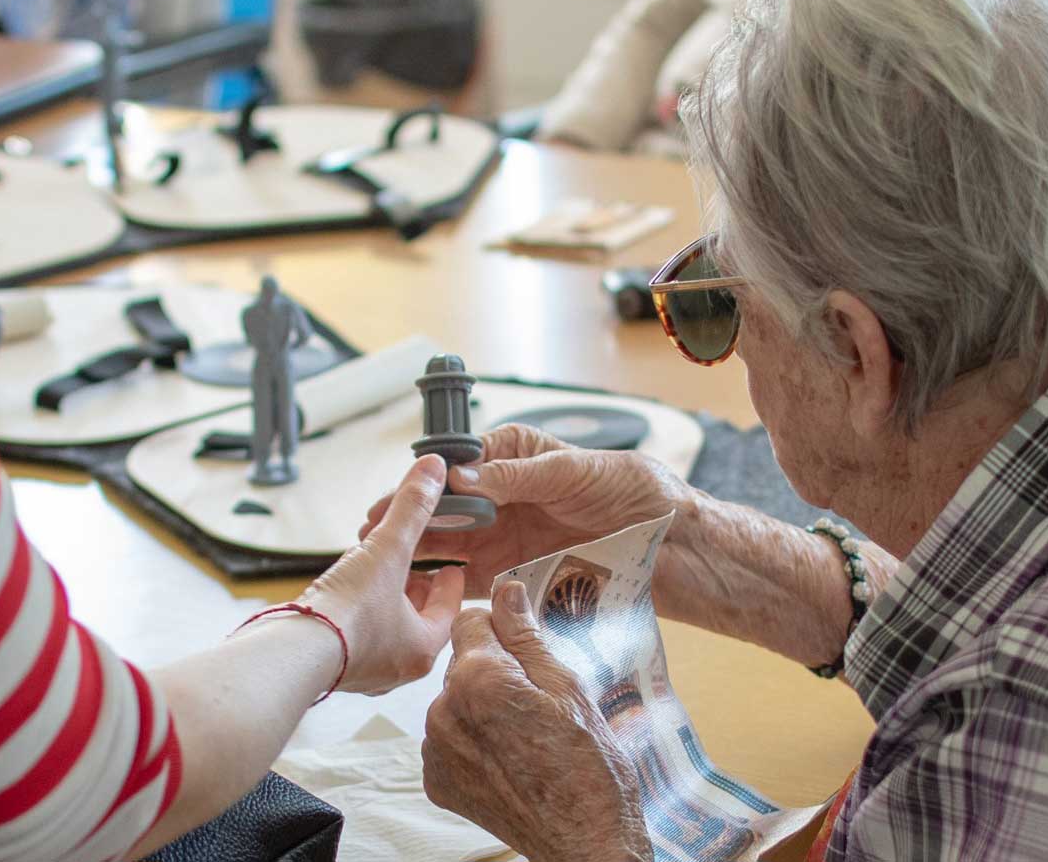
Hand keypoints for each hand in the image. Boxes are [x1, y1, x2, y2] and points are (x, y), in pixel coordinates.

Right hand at [294, 455, 465, 694]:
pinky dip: (359, 613)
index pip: (449, 610)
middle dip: (415, 588)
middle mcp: (398, 669)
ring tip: (378, 572)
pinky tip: (346, 592)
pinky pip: (358, 637)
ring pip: (387, 630)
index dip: (449, 581)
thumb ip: (412, 508)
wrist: (290, 652)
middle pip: (419, 621)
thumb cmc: (347, 611)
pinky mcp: (335, 669)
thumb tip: (434, 468)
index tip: (449, 564)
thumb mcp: (387, 550)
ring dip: (385, 599)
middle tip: (413, 563)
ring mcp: (365, 673)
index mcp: (423, 649)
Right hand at [360, 424, 689, 595]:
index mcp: (515, 456)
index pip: (461, 464)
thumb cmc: (638, 492)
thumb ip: (519, 476)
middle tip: (372, 530)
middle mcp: (504, 496)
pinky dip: (445, 586)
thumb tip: (466, 477)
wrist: (676, 546)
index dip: (428, 479)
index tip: (402, 492)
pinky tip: (420, 591)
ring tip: (384, 562)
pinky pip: (472, 581)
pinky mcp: (517, 575)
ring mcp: (507, 537)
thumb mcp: (578, 471)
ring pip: (450, 544)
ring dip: (417, 553)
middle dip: (408, 517)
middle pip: (446, 507)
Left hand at [423, 582, 653, 861]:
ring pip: (455, 702)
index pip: (470, 620)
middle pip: (463, 663)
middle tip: (537, 703)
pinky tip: (509, 760)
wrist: (585, 842)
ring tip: (526, 737)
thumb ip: (527, 635)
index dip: (502, 630)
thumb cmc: (589, 767)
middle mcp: (444, 710)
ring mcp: (435, 749)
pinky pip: (449, 740)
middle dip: (494, 671)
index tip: (525, 650)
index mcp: (478, 678)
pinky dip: (473, 743)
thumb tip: (506, 590)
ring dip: (482, 708)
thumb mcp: (568, 687)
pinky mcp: (436, 780)